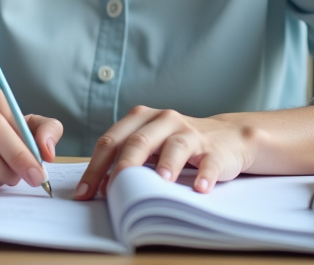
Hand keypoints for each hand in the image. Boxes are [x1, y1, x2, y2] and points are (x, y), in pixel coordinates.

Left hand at [75, 106, 257, 198]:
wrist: (228, 137)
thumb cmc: (178, 145)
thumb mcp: (150, 145)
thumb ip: (127, 157)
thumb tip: (97, 188)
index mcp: (140, 119)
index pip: (111, 141)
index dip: (95, 167)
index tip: (84, 193)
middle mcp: (163, 120)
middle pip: (138, 142)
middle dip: (123, 166)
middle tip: (112, 191)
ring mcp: (190, 132)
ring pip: (175, 146)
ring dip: (167, 165)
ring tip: (160, 182)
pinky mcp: (214, 148)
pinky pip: (209, 162)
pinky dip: (205, 175)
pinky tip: (200, 188)